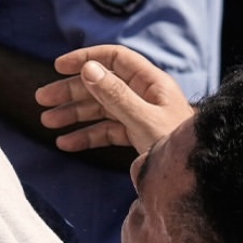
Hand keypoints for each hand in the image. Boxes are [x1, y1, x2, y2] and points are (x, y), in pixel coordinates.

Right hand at [36, 43, 193, 153]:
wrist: (201, 184)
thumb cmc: (178, 148)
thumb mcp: (145, 120)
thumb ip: (115, 95)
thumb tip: (87, 68)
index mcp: (150, 83)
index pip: (113, 59)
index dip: (85, 58)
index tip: (59, 66)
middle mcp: (143, 95)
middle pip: (99, 85)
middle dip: (69, 92)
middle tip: (42, 99)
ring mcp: (138, 115)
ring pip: (98, 109)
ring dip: (72, 115)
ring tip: (47, 122)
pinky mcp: (136, 136)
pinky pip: (105, 131)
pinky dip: (85, 136)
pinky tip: (66, 143)